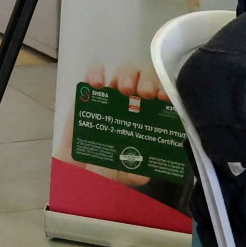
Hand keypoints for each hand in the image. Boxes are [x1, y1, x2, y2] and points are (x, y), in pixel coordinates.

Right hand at [56, 61, 165, 184]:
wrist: (78, 172)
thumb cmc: (107, 168)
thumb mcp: (123, 174)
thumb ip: (133, 174)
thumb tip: (140, 175)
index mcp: (150, 117)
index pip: (163, 96)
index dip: (167, 91)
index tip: (165, 98)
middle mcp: (134, 102)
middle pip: (147, 78)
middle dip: (149, 80)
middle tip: (146, 94)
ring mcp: (112, 95)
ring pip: (125, 71)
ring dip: (127, 75)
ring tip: (125, 88)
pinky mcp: (89, 92)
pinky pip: (94, 73)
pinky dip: (96, 72)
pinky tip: (97, 83)